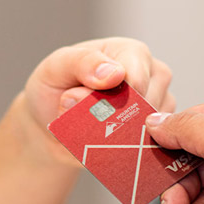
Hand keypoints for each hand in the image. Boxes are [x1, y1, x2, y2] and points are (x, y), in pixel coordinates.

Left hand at [23, 37, 174, 164]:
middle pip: (143, 107)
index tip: (83, 100)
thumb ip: (83, 62)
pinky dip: (112, 149)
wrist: (48, 122)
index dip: (112, 96)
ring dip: (108, 134)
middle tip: (78, 112)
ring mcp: (155, 110)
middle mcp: (153, 79)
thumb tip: (114, 73)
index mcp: (133, 53)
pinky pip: (138, 151)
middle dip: (107, 117)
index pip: (138, 78)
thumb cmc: (55, 85)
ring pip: (143, 132)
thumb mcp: (58, 65)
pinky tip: (98, 138)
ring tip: (86, 123)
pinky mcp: (151, 138)